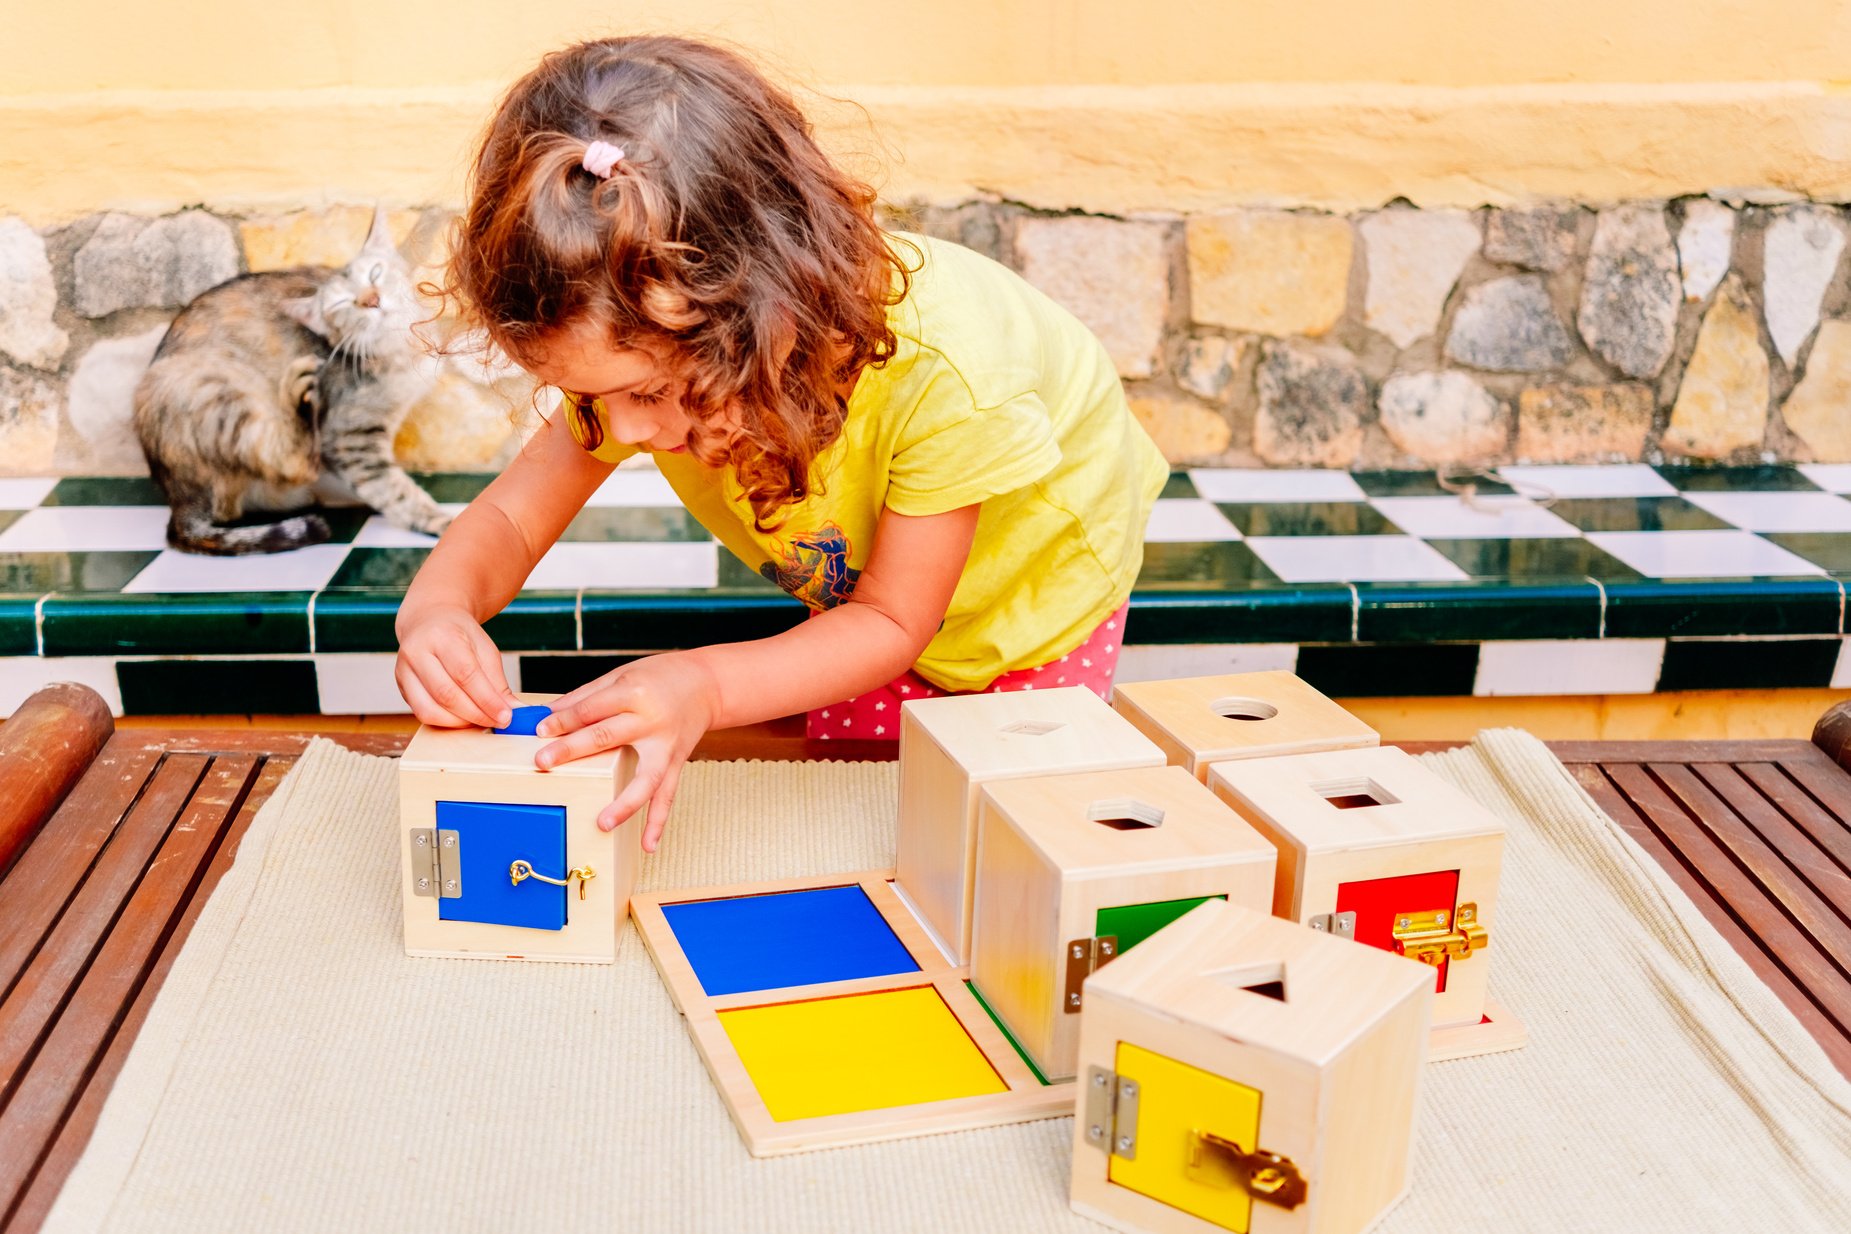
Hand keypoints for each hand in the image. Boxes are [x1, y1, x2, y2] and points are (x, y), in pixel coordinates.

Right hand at [394, 604, 518, 729]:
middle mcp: (416, 652)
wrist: (429, 620)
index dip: (487, 700)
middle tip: (497, 722)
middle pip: (446, 694)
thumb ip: (497, 681)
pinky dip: (446, 721)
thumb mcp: (485, 648)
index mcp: (441, 636)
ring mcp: (403, 670)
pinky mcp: (401, 686)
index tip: (506, 716)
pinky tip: (463, 718)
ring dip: (460, 722)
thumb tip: (512, 710)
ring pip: (430, 709)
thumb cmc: (460, 634)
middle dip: (476, 714)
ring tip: (481, 720)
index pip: (466, 674)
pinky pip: (422, 713)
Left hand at [534, 653, 718, 851]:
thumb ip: (589, 696)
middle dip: (572, 750)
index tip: (540, 730)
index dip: (563, 720)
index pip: (591, 709)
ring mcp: (666, 746)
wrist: (708, 683)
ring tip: (603, 824)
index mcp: (634, 693)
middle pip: (606, 737)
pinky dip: (659, 821)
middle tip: (543, 762)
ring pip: (645, 778)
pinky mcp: (677, 762)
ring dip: (625, 803)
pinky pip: (668, 795)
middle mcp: (651, 721)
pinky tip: (647, 846)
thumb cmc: (662, 676)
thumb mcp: (623, 675)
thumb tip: (552, 714)